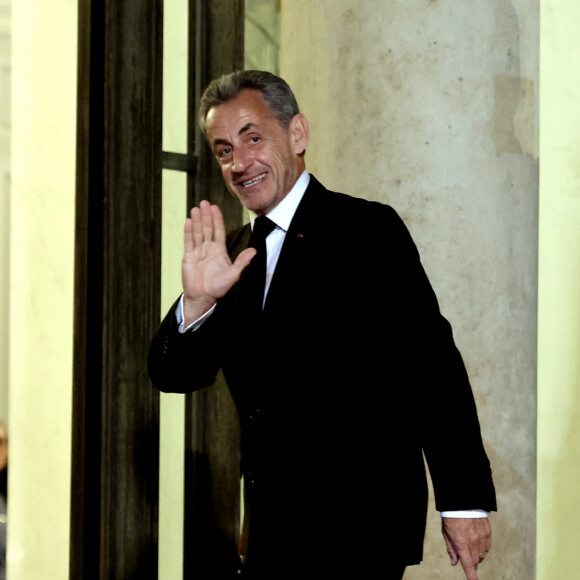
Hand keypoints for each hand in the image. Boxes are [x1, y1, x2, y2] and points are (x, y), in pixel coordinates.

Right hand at [182, 200, 255, 324]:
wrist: (203, 297)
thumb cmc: (219, 287)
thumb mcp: (233, 274)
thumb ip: (242, 261)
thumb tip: (254, 251)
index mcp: (219, 251)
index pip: (218, 231)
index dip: (217, 219)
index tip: (215, 208)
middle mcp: (208, 249)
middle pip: (207, 229)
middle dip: (206, 216)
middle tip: (204, 202)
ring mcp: (198, 252)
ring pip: (197, 233)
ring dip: (197, 221)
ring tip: (196, 208)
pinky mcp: (188, 257)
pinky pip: (188, 242)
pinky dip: (188, 232)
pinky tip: (189, 221)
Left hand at [441, 517, 490, 579]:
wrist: (462, 501)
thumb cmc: (452, 516)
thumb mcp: (446, 533)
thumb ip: (451, 549)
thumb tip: (455, 563)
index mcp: (461, 543)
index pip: (468, 565)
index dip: (471, 576)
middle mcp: (473, 542)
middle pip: (475, 561)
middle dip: (471, 563)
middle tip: (466, 558)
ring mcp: (482, 537)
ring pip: (482, 555)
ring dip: (477, 556)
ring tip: (470, 546)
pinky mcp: (488, 532)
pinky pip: (487, 547)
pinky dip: (482, 548)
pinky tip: (477, 542)